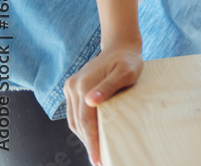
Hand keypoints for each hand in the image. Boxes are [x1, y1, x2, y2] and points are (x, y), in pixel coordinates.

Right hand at [63, 39, 142, 165]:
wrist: (120, 46)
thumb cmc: (128, 60)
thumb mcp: (126, 72)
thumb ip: (109, 86)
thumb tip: (90, 102)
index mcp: (84, 84)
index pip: (86, 121)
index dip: (92, 142)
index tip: (97, 159)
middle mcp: (73, 87)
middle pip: (78, 123)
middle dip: (88, 143)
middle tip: (99, 160)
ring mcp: (71, 87)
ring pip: (74, 119)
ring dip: (84, 136)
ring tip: (96, 152)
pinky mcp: (72, 87)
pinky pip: (75, 112)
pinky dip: (82, 126)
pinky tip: (92, 135)